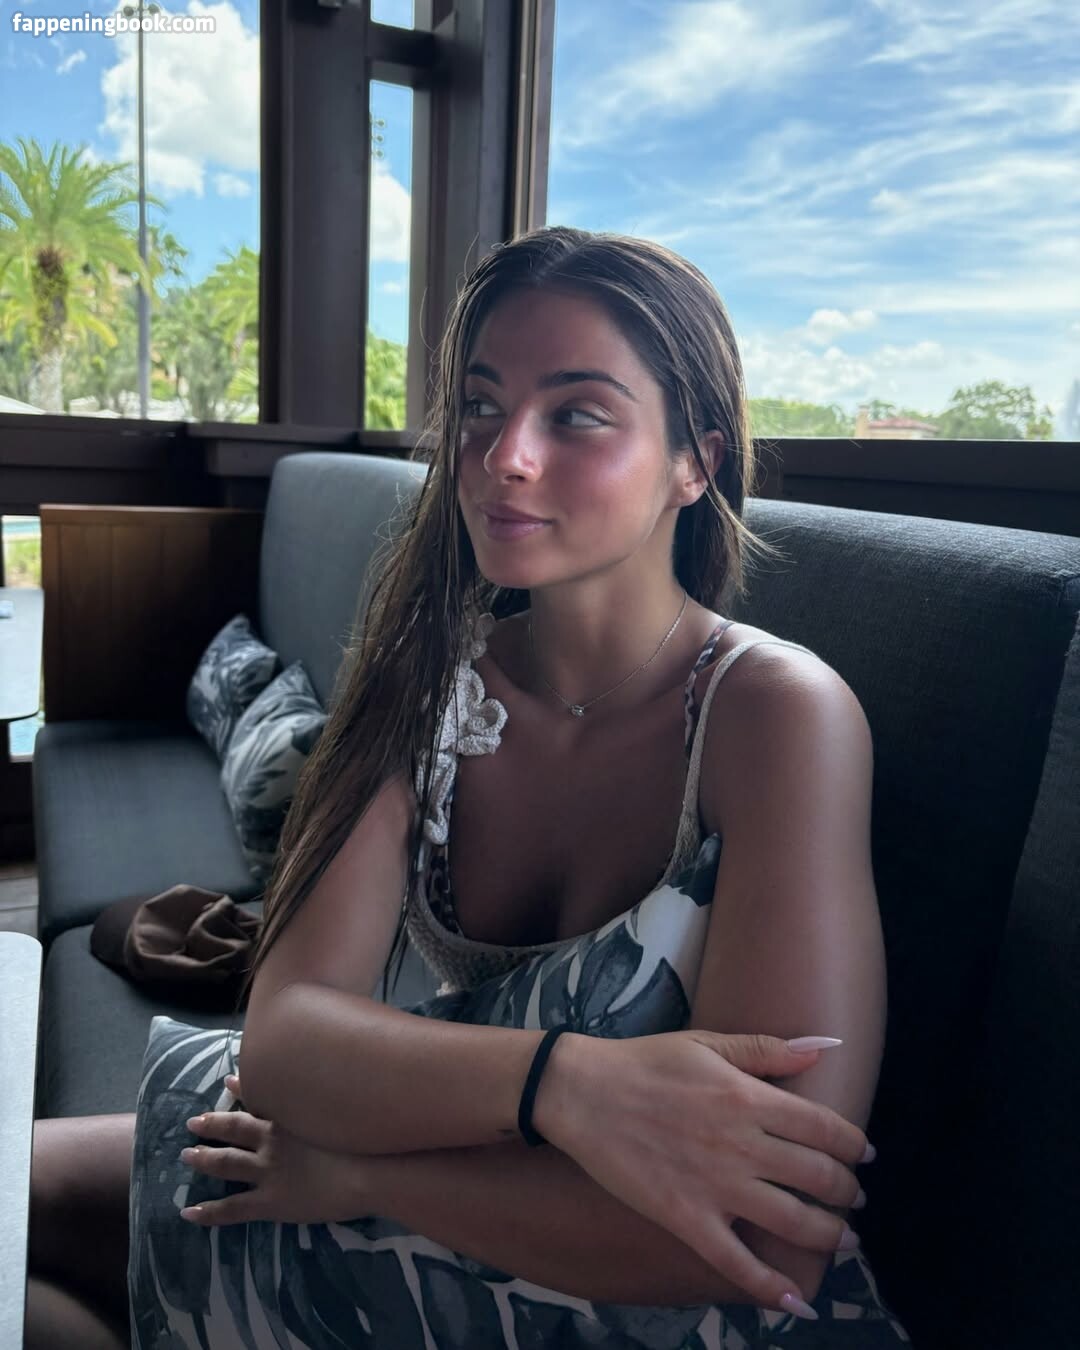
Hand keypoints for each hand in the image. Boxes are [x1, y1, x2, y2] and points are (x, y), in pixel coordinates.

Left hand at [178, 1074, 366, 1226]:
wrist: (373, 1172)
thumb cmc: (368, 1142)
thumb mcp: (346, 1113)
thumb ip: (333, 1103)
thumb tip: (343, 1088)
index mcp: (291, 1119)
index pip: (260, 1100)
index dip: (241, 1090)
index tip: (228, 1081)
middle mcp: (274, 1141)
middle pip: (234, 1130)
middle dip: (212, 1125)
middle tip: (192, 1122)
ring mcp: (269, 1172)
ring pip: (226, 1164)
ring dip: (204, 1159)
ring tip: (186, 1156)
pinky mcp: (271, 1202)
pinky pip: (232, 1208)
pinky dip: (208, 1212)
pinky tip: (189, 1213)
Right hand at [536, 1031, 870, 1314]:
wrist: (583, 1092)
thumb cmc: (645, 1062)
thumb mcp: (707, 1043)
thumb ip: (767, 1049)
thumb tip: (825, 1048)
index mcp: (749, 1098)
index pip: (825, 1128)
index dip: (854, 1145)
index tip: (864, 1155)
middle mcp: (741, 1145)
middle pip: (818, 1177)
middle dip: (847, 1192)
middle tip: (855, 1199)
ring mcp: (715, 1186)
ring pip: (792, 1222)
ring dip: (829, 1236)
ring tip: (843, 1240)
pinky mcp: (687, 1219)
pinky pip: (737, 1263)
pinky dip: (771, 1288)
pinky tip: (797, 1302)